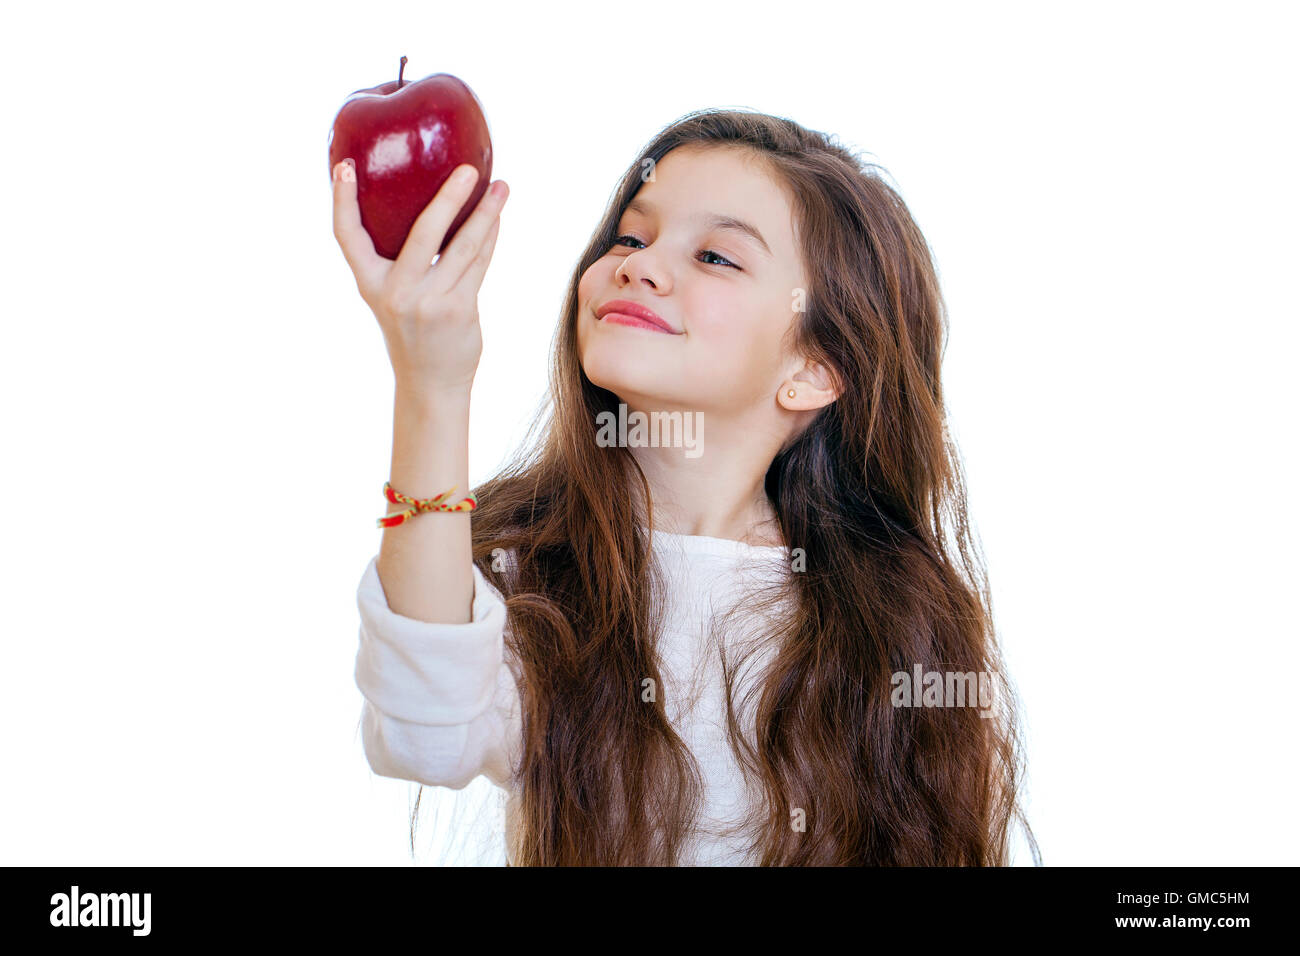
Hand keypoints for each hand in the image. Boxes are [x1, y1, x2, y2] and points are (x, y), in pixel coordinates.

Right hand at [331, 160, 508, 393]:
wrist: (431, 384)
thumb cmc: (412, 332)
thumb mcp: (392, 297)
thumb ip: (400, 261)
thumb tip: (429, 208)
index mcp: (370, 284)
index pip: (347, 236)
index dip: (342, 201)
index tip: (345, 166)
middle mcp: (396, 291)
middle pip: (423, 231)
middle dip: (449, 196)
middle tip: (469, 169)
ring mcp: (430, 301)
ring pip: (464, 246)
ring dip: (487, 213)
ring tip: (503, 187)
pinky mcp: (460, 310)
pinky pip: (479, 264)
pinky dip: (491, 238)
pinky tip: (498, 218)